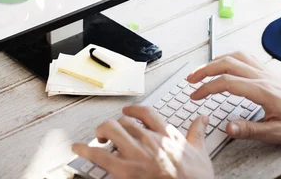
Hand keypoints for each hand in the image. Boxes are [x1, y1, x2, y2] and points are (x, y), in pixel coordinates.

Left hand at [72, 105, 214, 178]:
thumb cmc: (195, 178)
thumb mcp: (200, 153)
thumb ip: (197, 133)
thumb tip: (202, 119)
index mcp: (166, 134)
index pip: (145, 112)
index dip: (133, 110)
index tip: (127, 111)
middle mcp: (149, 140)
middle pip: (124, 121)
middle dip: (115, 125)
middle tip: (111, 132)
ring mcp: (136, 154)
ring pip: (111, 130)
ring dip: (101, 132)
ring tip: (98, 138)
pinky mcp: (125, 171)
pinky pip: (99, 155)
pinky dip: (85, 150)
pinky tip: (78, 149)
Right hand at [186, 52, 280, 145]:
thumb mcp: (277, 132)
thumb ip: (250, 129)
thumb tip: (227, 126)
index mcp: (261, 90)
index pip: (226, 82)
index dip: (207, 88)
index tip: (195, 95)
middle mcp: (262, 77)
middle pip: (227, 63)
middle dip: (205, 69)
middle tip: (191, 79)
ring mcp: (266, 72)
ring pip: (236, 57)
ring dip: (216, 61)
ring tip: (203, 70)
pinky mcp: (269, 73)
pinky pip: (246, 58)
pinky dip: (230, 58)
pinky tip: (226, 64)